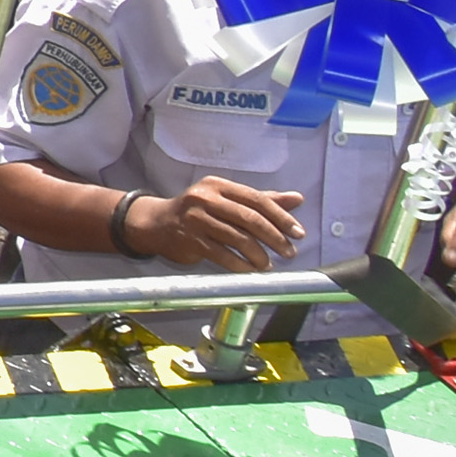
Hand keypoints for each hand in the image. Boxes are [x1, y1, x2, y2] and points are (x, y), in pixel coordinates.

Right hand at [139, 177, 304, 271]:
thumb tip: (297, 199)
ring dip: (259, 255)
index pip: (257, 199)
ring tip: (268, 264)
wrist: (156, 224)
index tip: (299, 233)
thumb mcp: (226, 199)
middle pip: (249, 218)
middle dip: (274, 238)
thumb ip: (261, 200)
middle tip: (290, 252)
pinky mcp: (190, 240)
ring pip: (237, 238)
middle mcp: (205, 199)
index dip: (281, 217)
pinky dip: (241, 265)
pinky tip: (251, 270)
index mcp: (218, 185)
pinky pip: (223, 255)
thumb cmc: (198, 211)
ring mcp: (196, 219)